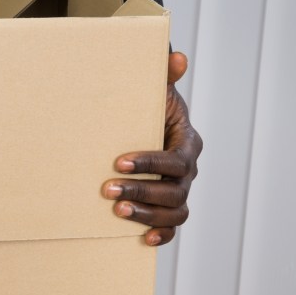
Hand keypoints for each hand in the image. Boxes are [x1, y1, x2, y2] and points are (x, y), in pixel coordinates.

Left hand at [103, 51, 201, 245]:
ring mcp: (180, 190)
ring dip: (148, 214)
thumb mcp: (155, 90)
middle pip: (174, 189)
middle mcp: (188, 170)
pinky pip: (173, 225)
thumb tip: (175, 55)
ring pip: (175, 210)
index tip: (118, 163)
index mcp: (188, 142)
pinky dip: (162, 234)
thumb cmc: (148, 108)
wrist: (142, 125)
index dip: (150, 163)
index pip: (175, 159)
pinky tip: (143, 239)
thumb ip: (164, 75)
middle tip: (107, 189)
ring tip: (118, 211)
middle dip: (142, 190)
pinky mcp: (169, 206)